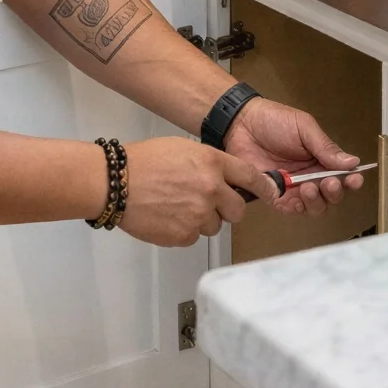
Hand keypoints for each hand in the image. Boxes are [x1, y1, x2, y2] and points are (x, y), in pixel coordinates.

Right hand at [120, 135, 274, 246]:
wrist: (116, 182)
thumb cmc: (144, 162)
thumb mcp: (183, 149)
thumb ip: (209, 164)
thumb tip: (224, 180)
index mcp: (212, 164)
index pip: (250, 178)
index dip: (264, 187)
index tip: (271, 192)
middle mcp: (211, 189)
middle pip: (237, 210)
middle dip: (227, 209)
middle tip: (208, 204)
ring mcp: (198, 214)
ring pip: (214, 225)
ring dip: (202, 220)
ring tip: (176, 207)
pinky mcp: (184, 235)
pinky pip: (193, 237)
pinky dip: (183, 231)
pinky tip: (166, 217)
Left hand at [225, 100, 364, 215]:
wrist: (241, 123)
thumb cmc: (274, 120)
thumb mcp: (304, 128)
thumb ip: (326, 147)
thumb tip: (353, 163)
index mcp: (320, 159)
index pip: (342, 176)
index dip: (351, 181)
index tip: (355, 180)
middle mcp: (310, 176)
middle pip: (330, 196)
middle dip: (334, 193)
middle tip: (329, 182)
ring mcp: (292, 187)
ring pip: (313, 206)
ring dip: (316, 202)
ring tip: (309, 187)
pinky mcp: (273, 194)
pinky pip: (289, 208)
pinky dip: (296, 208)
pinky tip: (297, 199)